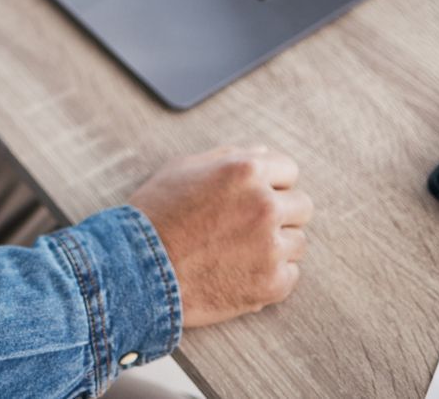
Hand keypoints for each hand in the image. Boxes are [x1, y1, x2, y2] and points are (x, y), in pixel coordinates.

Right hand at [129, 146, 310, 327]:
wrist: (136, 271)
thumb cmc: (155, 215)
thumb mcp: (183, 168)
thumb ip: (230, 157)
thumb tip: (263, 155)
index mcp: (245, 171)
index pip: (289, 170)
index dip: (270, 183)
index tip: (255, 197)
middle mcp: (265, 205)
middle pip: (301, 206)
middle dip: (280, 214)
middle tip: (248, 226)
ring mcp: (271, 247)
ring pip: (297, 242)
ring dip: (276, 245)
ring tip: (240, 251)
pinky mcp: (272, 283)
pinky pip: (290, 274)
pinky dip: (271, 275)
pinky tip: (241, 272)